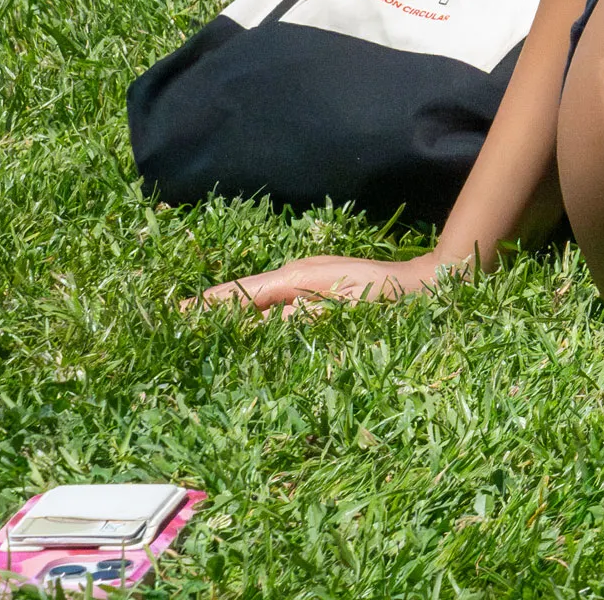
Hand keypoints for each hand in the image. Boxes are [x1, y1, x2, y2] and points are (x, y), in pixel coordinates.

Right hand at [192, 249, 451, 312]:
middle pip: (245, 293)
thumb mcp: (346, 305)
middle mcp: (297, 275)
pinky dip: (257, 314)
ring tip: (196, 326)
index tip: (177, 313)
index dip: (210, 304)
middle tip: (175, 320)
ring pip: (259, 299)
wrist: (428, 283)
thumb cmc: (390, 294)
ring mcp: (307, 282)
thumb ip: (305, 315)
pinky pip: (278, 306)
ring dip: (232, 311)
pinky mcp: (318, 293)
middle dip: (212, 307)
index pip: (243, 292)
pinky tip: (243, 327)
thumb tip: (273, 321)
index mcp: (298, 277)